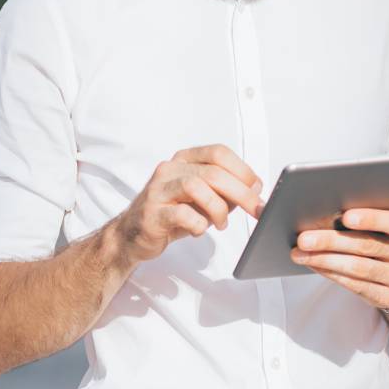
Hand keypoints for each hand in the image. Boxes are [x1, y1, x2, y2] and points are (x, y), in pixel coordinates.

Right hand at [113, 145, 263, 264]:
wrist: (131, 235)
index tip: (257, 188)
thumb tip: (255, 188)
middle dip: (241, 192)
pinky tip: (199, 230)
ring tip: (221, 223)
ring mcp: (158, 190)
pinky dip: (198, 224)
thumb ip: (225, 191)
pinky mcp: (152, 213)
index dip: (242, 170)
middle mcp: (169, 169)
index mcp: (183, 160)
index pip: (218, 153)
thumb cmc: (172, 214)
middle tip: (255, 209)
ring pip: (196, 187)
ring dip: (218, 208)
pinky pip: (181, 214)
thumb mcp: (202, 198)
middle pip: (213, 172)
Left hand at [290, 202, 388, 310]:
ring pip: (358, 268)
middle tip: (303, 238)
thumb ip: (377, 205)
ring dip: (324, 260)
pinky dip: (331, 274)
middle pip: (368, 246)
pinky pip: (356, 286)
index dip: (373, 218)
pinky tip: (313, 265)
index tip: (346, 216)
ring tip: (299, 253)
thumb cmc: (387, 234)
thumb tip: (341, 195)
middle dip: (331, 241)